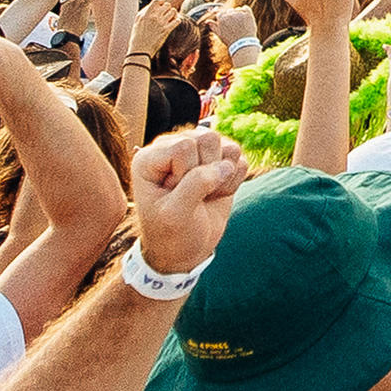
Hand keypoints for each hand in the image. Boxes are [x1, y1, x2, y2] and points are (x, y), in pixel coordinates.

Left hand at [131, 127, 251, 272]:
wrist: (186, 251)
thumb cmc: (171, 235)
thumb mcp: (175, 215)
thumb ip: (196, 185)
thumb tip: (225, 165)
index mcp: (150, 157)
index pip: (184, 146)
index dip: (187, 173)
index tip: (176, 196)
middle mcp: (172, 148)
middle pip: (208, 139)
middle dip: (207, 172)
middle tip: (192, 196)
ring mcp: (197, 152)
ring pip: (227, 145)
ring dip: (223, 177)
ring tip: (205, 195)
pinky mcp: (218, 160)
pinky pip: (240, 157)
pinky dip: (234, 181)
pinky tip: (216, 194)